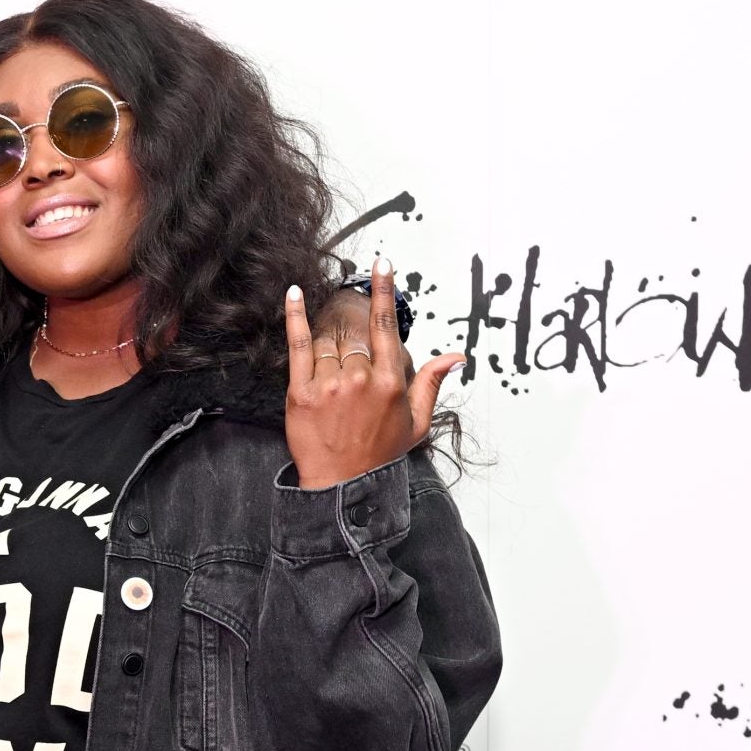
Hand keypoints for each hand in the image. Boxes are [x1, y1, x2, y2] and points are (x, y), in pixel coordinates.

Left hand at [282, 257, 462, 489]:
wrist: (343, 485)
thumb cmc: (380, 454)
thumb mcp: (417, 422)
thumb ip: (432, 382)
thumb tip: (456, 356)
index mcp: (389, 382)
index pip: (386, 327)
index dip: (383, 292)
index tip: (382, 265)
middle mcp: (360, 379)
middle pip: (353, 337)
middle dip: (351, 342)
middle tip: (348, 365)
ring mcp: (329, 385)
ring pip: (328, 343)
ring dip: (330, 348)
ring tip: (332, 376)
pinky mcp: (301, 393)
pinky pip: (298, 346)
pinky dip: (295, 317)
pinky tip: (294, 293)